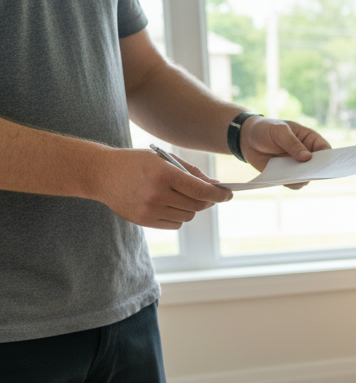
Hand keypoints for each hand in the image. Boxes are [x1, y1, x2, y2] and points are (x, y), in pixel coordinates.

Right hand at [90, 148, 231, 228]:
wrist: (100, 174)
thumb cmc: (135, 162)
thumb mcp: (162, 159)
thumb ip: (191, 172)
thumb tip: (216, 186)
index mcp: (163, 174)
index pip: (201, 190)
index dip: (220, 194)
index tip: (228, 194)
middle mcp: (157, 194)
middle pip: (198, 205)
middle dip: (207, 200)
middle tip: (209, 194)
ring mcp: (150, 210)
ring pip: (188, 216)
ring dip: (192, 207)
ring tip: (181, 196)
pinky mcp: (144, 221)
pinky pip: (175, 224)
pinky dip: (178, 216)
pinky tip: (169, 204)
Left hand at [239, 116, 331, 188]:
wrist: (246, 138)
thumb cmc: (265, 129)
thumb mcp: (279, 131)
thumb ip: (293, 144)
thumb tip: (307, 158)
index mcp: (310, 140)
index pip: (325, 150)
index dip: (328, 158)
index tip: (325, 165)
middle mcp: (307, 154)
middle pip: (318, 167)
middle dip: (315, 171)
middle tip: (308, 173)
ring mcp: (297, 166)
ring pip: (307, 178)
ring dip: (302, 179)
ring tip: (293, 177)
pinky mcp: (287, 174)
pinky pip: (294, 184)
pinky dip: (290, 184)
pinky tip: (283, 179)